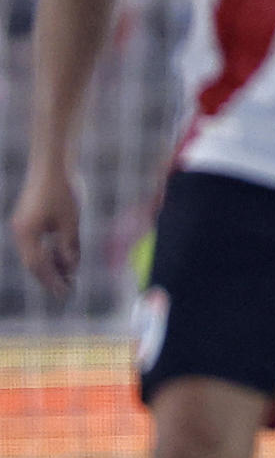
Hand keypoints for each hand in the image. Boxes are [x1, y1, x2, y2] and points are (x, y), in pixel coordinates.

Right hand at [11, 165, 81, 298]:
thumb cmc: (62, 191)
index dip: (52, 281)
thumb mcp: (70, 221)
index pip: (38, 265)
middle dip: (50, 277)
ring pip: (35, 253)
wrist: (51, 164)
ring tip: (67, 277)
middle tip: (65, 292)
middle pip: (33, 262)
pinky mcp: (28, 220)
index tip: (64, 293)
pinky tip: (62, 258)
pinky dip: (48, 252)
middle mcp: (20, 232)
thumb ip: (68, 245)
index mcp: (26, 234)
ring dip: (50, 265)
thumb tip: (70, 268)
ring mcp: (22, 226)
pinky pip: (36, 243)